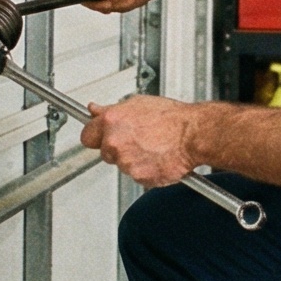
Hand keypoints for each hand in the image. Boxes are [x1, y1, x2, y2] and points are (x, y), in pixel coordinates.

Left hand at [81, 95, 200, 186]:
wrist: (193, 135)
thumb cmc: (171, 118)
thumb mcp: (137, 103)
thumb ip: (110, 110)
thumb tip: (94, 110)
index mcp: (111, 121)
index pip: (87, 135)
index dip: (96, 136)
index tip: (100, 136)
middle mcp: (115, 142)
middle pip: (105, 152)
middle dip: (118, 149)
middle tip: (138, 140)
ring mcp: (126, 162)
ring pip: (123, 165)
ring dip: (134, 159)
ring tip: (152, 147)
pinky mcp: (139, 177)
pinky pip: (137, 176)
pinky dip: (146, 170)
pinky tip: (157, 157)